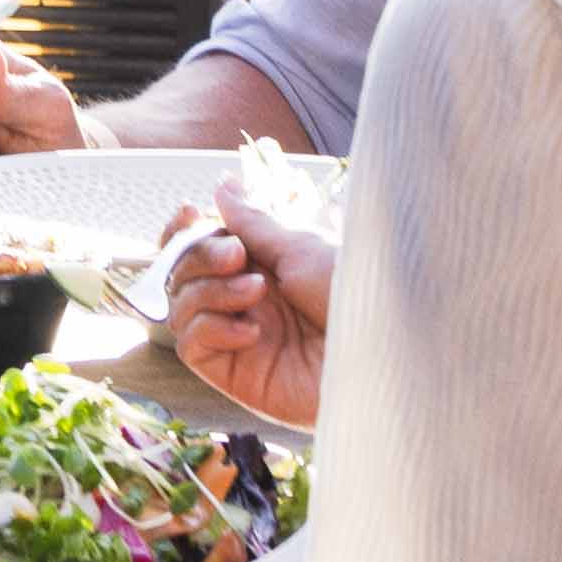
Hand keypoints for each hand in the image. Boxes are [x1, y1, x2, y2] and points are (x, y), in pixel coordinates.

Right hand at [161, 186, 335, 431]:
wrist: (381, 354)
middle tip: (237, 255)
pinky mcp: (235, 375)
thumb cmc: (354, 294)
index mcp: (262, 266)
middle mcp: (246, 301)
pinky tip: (253, 332)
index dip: (185, 230)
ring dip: (210, 289)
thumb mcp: (299, 246)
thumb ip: (251, 222)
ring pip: (181, 306)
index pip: (201, 247)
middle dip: (200, 255)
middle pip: (184, 272)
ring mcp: (239, 337)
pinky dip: (211, 328)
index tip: (189, 212)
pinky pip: (191, 345)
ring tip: (255, 291)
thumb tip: (222, 186)